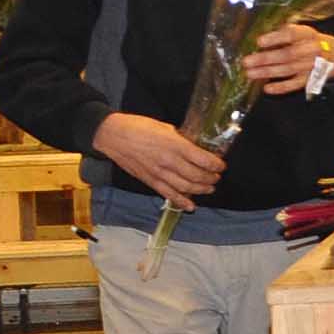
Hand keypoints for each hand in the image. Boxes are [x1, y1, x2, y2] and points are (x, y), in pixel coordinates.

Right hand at [91, 114, 223, 210]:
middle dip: (211, 178)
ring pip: (186, 187)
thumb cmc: (138, 127)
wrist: (112, 135)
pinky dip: (181, 201)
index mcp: (175, 145)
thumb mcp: (166, 127)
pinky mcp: (149, 180)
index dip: (216, 165)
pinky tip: (191, 206)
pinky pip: (168, 194)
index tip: (221, 165)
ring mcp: (159, 173)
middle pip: (197, 176)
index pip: (204, 160)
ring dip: (201, 189)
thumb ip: (181, 140)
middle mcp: (169, 161)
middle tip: (216, 177)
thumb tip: (195, 147)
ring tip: (209, 188)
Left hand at [242, 22, 333, 96]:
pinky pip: (296, 84)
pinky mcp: (312, 79)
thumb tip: (258, 41)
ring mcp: (313, 66)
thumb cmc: (309, 41)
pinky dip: (281, 87)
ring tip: (250, 73)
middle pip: (288, 54)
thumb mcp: (301, 31)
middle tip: (247, 61)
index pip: (292, 35)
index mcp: (308, 34)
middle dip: (266, 58)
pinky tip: (267, 88)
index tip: (259, 42)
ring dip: (268, 72)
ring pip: (289, 70)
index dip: (275, 38)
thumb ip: (283, 34)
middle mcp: (313, 49)